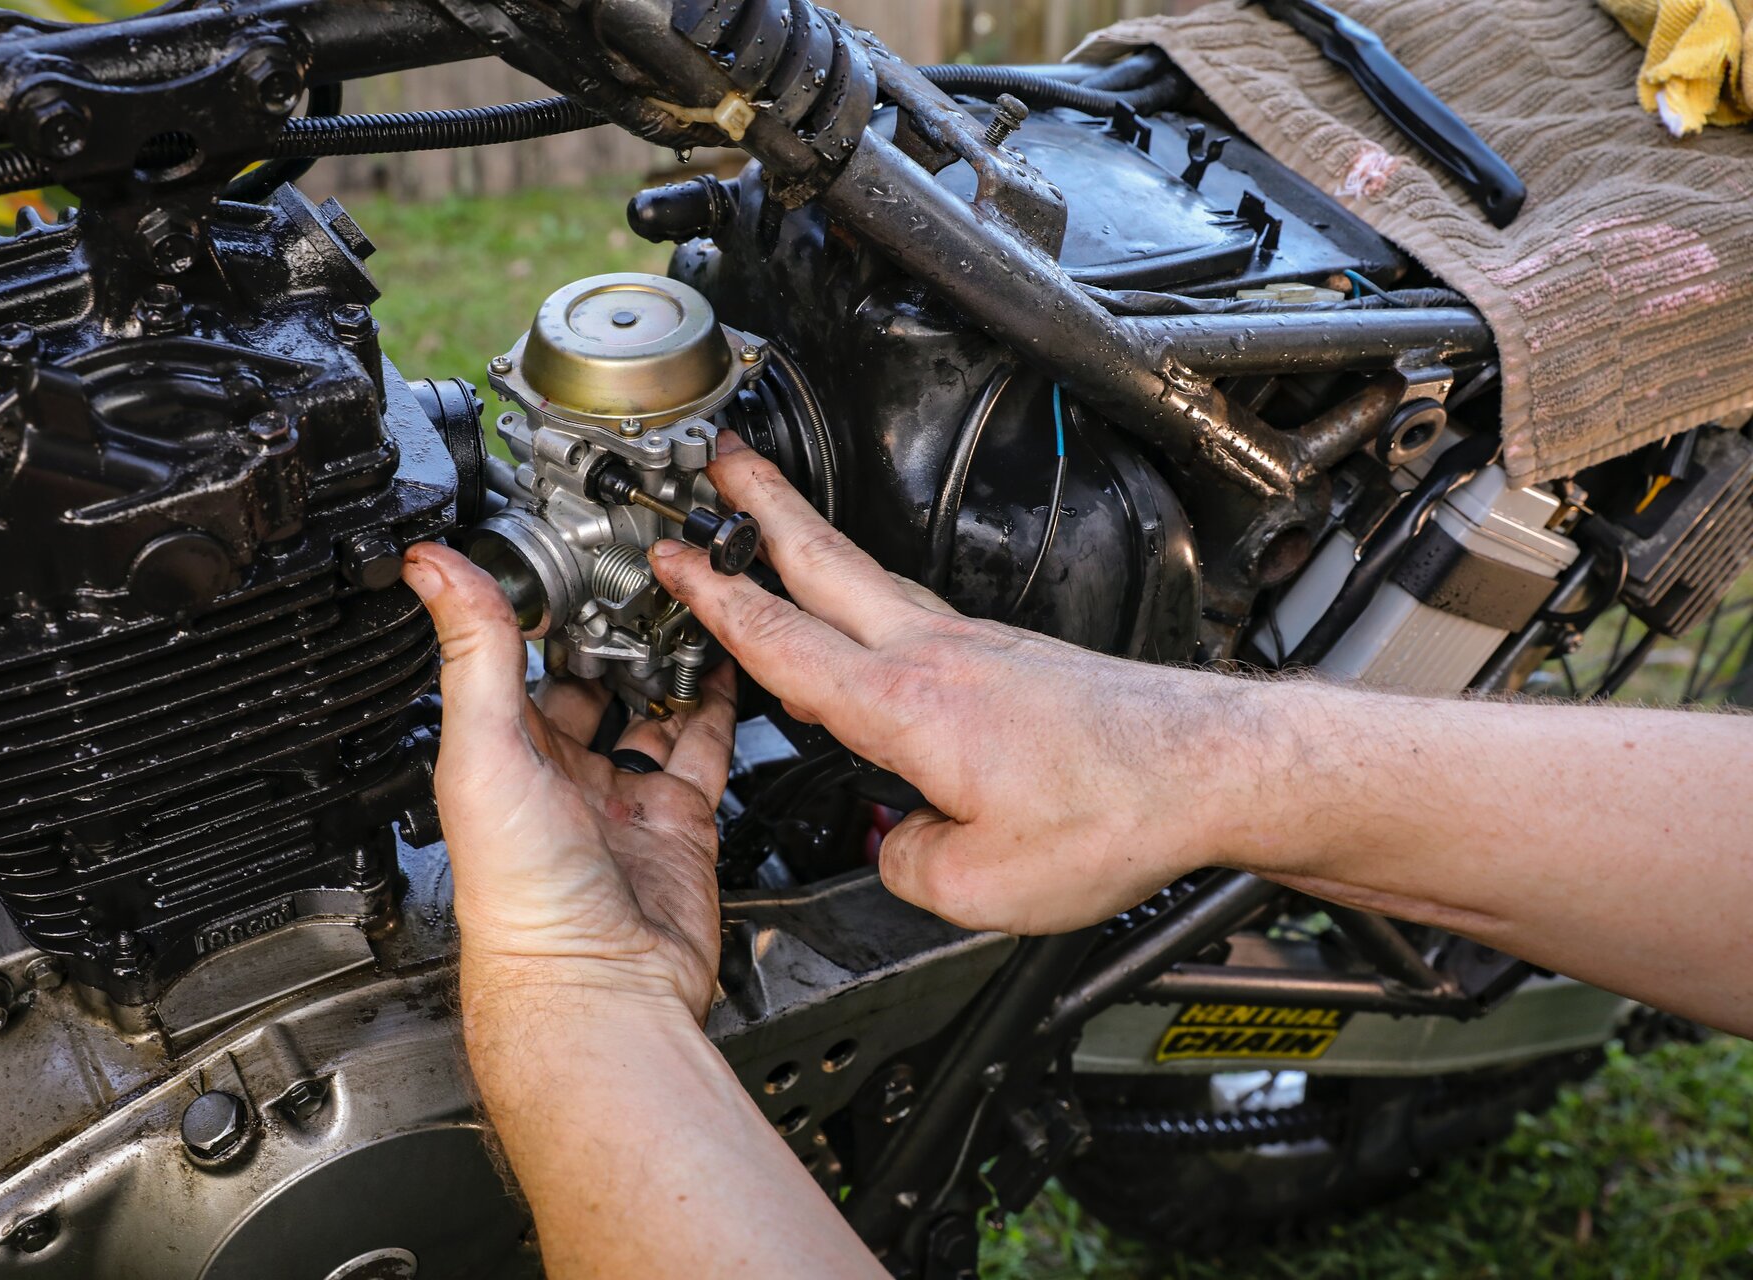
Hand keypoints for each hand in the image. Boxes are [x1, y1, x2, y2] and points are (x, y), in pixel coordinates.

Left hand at [402, 542, 737, 1020]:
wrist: (599, 982)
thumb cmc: (521, 896)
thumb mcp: (486, 749)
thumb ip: (476, 652)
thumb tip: (433, 567)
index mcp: (502, 753)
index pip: (514, 659)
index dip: (536, 607)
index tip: (557, 553)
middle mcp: (560, 773)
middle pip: (589, 677)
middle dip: (610, 628)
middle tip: (635, 572)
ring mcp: (622, 794)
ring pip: (649, 705)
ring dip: (665, 658)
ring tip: (683, 605)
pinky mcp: (680, 818)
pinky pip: (703, 746)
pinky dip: (717, 703)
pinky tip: (723, 665)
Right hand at [649, 433, 1256, 934]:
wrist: (1210, 768)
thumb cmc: (1115, 811)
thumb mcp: (981, 884)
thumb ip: (910, 863)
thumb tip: (896, 842)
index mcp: (908, 704)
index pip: (784, 642)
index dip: (714, 602)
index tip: (673, 561)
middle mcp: (938, 654)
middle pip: (828, 563)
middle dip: (763, 507)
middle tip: (722, 460)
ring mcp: (978, 645)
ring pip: (872, 582)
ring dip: (814, 543)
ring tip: (777, 520)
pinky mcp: (1012, 656)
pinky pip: (915, 614)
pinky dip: (868, 597)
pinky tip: (869, 618)